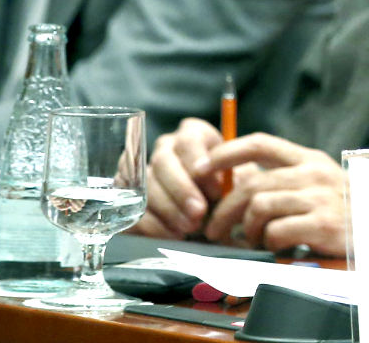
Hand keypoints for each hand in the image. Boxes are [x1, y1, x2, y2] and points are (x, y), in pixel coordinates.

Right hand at [135, 117, 223, 238]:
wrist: (215, 210)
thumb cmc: (228, 190)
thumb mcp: (238, 180)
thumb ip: (233, 179)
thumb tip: (224, 188)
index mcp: (194, 134)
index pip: (188, 140)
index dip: (199, 163)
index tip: (215, 189)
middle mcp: (166, 147)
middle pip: (163, 161)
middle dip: (181, 190)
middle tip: (199, 213)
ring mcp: (145, 170)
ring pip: (147, 185)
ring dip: (169, 209)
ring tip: (189, 228)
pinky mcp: (130, 196)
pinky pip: (135, 208)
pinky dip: (155, 225)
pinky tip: (173, 235)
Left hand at [195, 134, 348, 256]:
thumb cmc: (344, 212)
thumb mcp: (318, 185)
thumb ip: (285, 181)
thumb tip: (236, 182)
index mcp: (310, 159)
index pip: (260, 144)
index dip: (226, 153)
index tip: (201, 166)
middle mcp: (314, 173)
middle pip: (252, 184)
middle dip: (224, 208)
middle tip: (214, 227)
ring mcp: (320, 197)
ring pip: (259, 207)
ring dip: (246, 229)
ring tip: (252, 240)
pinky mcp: (323, 223)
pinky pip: (276, 231)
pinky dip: (267, 242)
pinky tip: (275, 246)